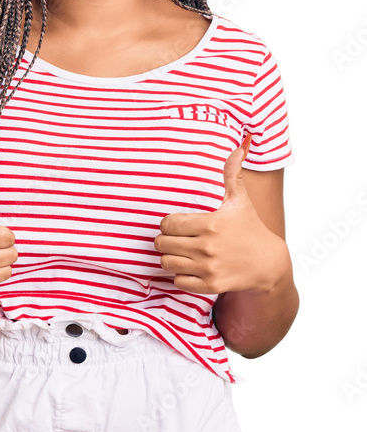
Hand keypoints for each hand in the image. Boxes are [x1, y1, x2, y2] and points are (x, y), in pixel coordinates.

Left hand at [154, 134, 281, 294]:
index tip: (177, 225)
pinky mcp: (210, 286)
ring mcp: (208, 268)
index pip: (167, 223)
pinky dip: (180, 276)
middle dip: (166, 240)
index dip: (168, 224)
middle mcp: (207, 247)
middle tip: (175, 239)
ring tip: (180, 253)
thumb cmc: (251, 229)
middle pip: (162, 243)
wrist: (268, 264)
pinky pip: (178, 281)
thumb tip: (240, 145)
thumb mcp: (241, 200)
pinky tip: (190, 268)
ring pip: (166, 263)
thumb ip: (233, 174)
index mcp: (210, 223)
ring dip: (170, 258)